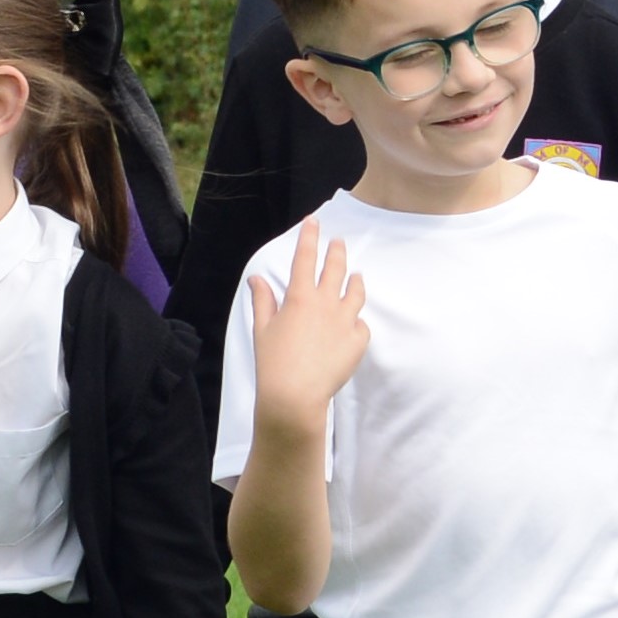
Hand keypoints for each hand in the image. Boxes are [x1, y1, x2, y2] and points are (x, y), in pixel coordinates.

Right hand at [246, 228, 372, 438]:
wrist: (295, 394)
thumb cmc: (273, 362)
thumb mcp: (262, 328)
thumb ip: (263, 300)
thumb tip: (257, 279)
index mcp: (299, 297)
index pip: (305, 258)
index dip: (310, 237)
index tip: (314, 222)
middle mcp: (325, 303)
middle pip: (336, 268)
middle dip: (337, 251)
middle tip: (339, 242)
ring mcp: (345, 321)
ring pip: (356, 292)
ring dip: (355, 281)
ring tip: (356, 276)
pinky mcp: (358, 340)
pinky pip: (361, 325)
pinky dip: (356, 321)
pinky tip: (353, 323)